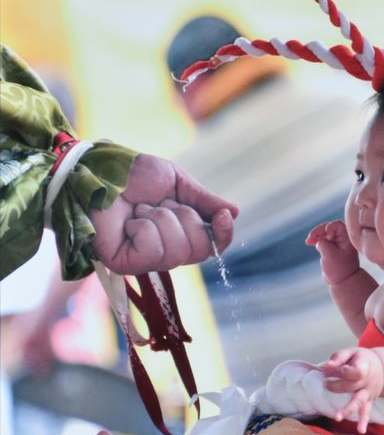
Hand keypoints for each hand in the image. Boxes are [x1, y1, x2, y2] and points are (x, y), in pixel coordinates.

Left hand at [90, 154, 238, 274]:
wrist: (96, 170)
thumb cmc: (132, 174)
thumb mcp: (176, 181)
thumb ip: (204, 200)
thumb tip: (235, 212)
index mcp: (181, 231)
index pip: (213, 245)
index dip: (223, 236)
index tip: (224, 217)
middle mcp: (167, 249)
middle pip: (199, 248)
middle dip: (183, 217)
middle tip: (158, 203)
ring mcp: (147, 259)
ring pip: (177, 250)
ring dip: (160, 220)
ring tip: (139, 210)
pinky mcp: (128, 264)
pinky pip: (154, 251)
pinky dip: (143, 228)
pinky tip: (128, 222)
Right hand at [305, 220, 358, 285]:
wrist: (342, 282)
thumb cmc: (339, 269)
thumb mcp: (329, 255)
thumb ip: (323, 243)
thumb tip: (319, 241)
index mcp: (347, 239)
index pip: (337, 225)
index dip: (328, 228)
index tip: (326, 237)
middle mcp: (343, 239)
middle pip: (328, 228)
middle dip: (318, 231)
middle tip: (309, 239)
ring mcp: (336, 243)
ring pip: (324, 233)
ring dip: (315, 235)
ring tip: (308, 242)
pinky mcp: (331, 248)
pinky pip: (322, 239)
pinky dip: (316, 240)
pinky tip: (310, 243)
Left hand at [321, 347, 383, 433]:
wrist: (383, 368)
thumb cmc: (362, 359)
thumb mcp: (352, 352)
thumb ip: (339, 357)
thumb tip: (327, 366)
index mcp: (363, 366)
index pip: (353, 370)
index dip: (341, 370)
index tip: (329, 367)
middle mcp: (367, 381)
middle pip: (351, 386)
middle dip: (336, 386)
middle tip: (325, 383)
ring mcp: (369, 392)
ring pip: (359, 401)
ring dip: (348, 409)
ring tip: (338, 417)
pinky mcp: (369, 401)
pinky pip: (367, 411)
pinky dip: (364, 421)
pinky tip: (361, 430)